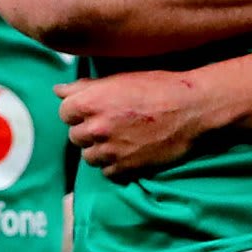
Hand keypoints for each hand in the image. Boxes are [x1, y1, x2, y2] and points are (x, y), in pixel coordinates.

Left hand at [58, 70, 219, 174]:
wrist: (193, 109)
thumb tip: (58, 91)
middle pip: (76, 136)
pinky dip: (116, 165)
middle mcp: (96, 128)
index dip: (79, 110)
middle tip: (111, 123)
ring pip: (89, 157)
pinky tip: (130, 152)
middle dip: (89, 131)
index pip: (65, 112)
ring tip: (121, 139)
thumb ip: (84, 87)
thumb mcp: (119, 79)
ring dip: (100, 150)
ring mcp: (110, 151)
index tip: (95, 109)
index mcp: (90, 102)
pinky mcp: (126, 169)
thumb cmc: (159, 87)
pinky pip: (107, 172)